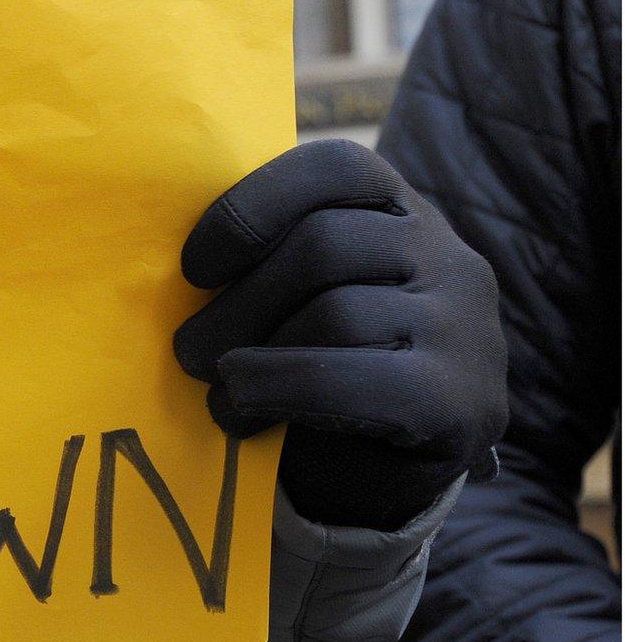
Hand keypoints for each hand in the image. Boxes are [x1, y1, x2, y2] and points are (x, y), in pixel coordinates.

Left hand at [174, 140, 506, 530]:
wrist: (388, 473)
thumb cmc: (322, 364)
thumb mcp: (296, 295)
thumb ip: (264, 259)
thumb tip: (177, 268)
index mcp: (401, 211)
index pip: (334, 168)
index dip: (251, 207)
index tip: (194, 268)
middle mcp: (447, 256)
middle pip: (324, 245)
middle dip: (237, 302)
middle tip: (188, 350)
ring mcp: (465, 327)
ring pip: (335, 313)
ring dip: (250, 356)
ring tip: (216, 389)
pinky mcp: (461, 399)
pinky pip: (348, 378)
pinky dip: (278, 387)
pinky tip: (242, 405)